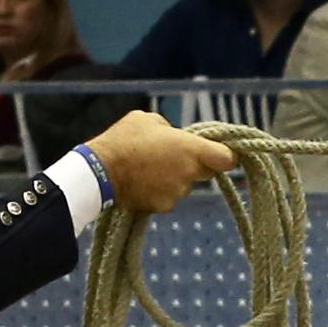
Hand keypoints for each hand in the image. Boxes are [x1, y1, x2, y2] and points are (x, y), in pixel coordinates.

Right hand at [88, 110, 235, 215]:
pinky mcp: (163, 206)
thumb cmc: (124, 139)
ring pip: (185, 185)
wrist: (100, 171)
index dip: (227, 156)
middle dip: (196, 165)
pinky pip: (169, 196)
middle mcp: (189, 173)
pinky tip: (143, 181)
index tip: (222, 154)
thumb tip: (175, 136)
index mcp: (191, 149)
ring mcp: (177, 192)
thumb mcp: (148, 120)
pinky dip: (160, 191)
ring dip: (175, 178)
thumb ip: (170, 129)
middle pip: (207, 172)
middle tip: (174, 157)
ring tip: (149, 168)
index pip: (227, 159)